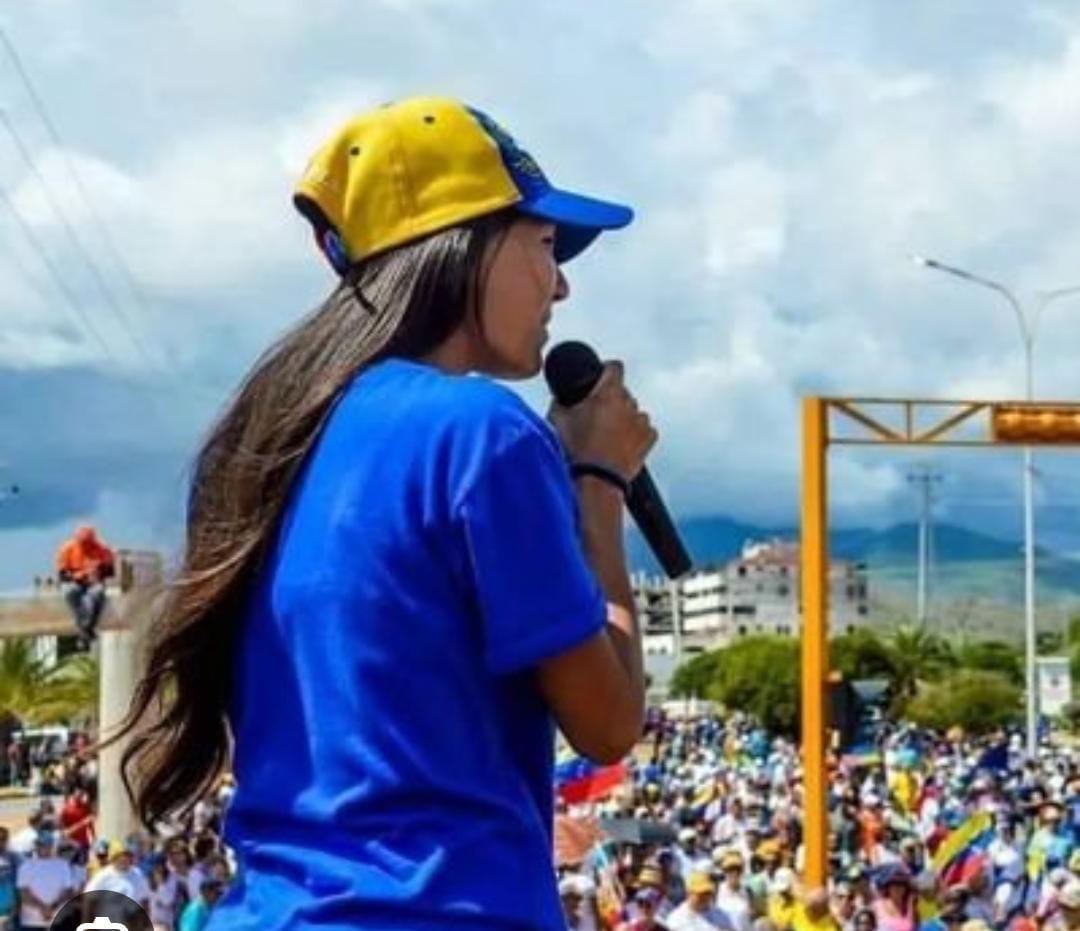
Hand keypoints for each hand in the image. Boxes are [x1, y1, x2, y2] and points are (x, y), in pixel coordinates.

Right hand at [547, 360, 657, 480]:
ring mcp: (641, 421)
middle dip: (611, 400)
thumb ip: (560, 401)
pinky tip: (620, 444)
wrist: (596, 481)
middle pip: (623, 392)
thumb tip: (560, 395)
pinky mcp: (649, 439)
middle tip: (596, 416)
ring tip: (608, 435)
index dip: (606, 370)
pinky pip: (645, 429)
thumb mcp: (557, 420)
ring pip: (634, 411)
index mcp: (607, 393)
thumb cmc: (577, 452)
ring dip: (624, 418)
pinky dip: (635, 434)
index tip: (600, 376)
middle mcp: (628, 403)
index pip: (615, 366)